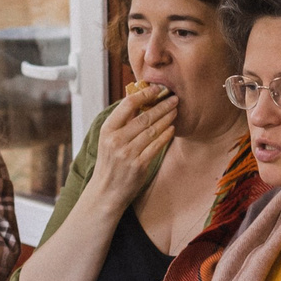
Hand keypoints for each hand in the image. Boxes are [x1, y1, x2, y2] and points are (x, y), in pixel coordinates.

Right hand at [86, 85, 179, 209]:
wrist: (106, 191)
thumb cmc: (109, 162)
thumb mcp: (108, 140)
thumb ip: (122, 122)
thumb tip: (139, 100)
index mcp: (107, 130)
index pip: (127, 105)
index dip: (144, 94)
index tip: (157, 89)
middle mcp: (116, 140)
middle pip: (144, 117)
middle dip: (162, 105)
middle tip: (173, 98)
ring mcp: (128, 153)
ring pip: (152, 130)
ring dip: (167, 118)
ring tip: (175, 110)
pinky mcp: (139, 165)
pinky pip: (156, 145)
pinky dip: (166, 135)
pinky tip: (173, 128)